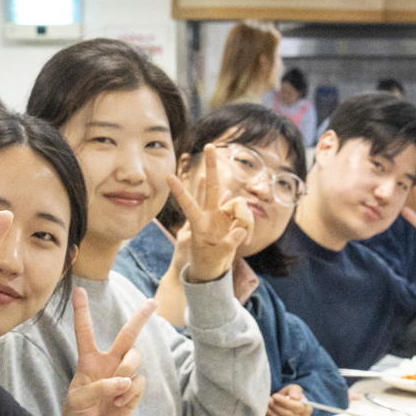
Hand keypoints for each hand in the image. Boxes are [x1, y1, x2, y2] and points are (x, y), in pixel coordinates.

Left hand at [60, 288, 154, 415]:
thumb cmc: (77, 415)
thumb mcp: (78, 400)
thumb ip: (100, 387)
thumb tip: (125, 382)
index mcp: (88, 361)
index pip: (85, 332)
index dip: (83, 312)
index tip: (80, 291)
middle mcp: (108, 364)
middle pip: (127, 336)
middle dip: (140, 319)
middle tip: (152, 303)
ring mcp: (123, 376)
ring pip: (136, 358)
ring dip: (128, 370)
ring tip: (118, 391)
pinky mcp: (134, 391)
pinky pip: (141, 382)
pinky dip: (132, 392)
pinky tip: (121, 403)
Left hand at [166, 143, 253, 284]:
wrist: (213, 270)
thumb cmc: (208, 263)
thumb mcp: (216, 255)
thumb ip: (230, 242)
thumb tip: (241, 230)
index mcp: (198, 223)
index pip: (187, 204)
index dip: (179, 191)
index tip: (167, 176)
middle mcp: (209, 214)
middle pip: (212, 186)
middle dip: (212, 167)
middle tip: (209, 145)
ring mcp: (221, 215)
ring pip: (238, 205)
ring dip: (246, 219)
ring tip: (246, 239)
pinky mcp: (232, 220)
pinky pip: (245, 215)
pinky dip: (249, 225)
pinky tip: (247, 237)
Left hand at [265, 384, 312, 415]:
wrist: (287, 408)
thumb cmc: (290, 397)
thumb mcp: (293, 389)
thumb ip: (295, 391)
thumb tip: (294, 397)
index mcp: (308, 409)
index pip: (298, 407)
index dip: (285, 402)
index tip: (274, 396)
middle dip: (276, 408)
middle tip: (268, 401)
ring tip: (266, 408)